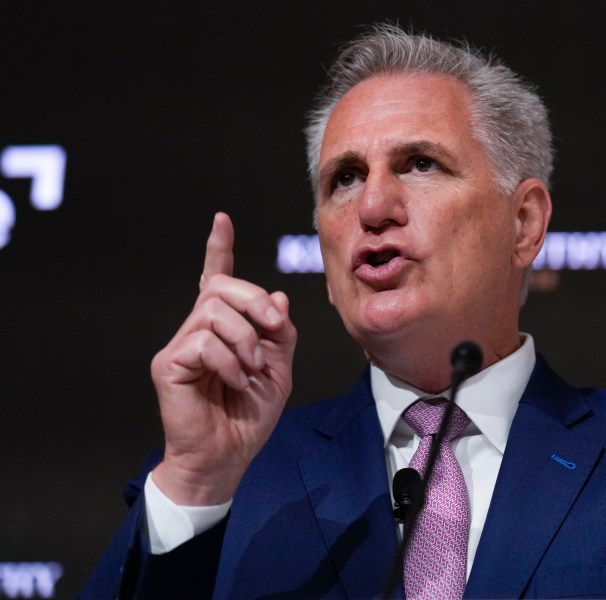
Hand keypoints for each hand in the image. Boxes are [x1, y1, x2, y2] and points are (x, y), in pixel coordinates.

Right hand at [150, 213, 296, 504]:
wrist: (228, 457)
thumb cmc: (249, 416)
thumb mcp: (279, 371)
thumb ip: (280, 334)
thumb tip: (278, 299)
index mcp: (223, 329)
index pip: (215, 279)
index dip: (218, 249)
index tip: (221, 220)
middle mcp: (197, 330)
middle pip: (220, 286)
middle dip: (253, 299)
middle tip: (272, 327)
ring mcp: (180, 345)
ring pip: (214, 312)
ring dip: (246, 338)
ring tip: (252, 368)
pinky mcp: (168, 364)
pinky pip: (203, 342)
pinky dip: (230, 361)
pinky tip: (235, 380)